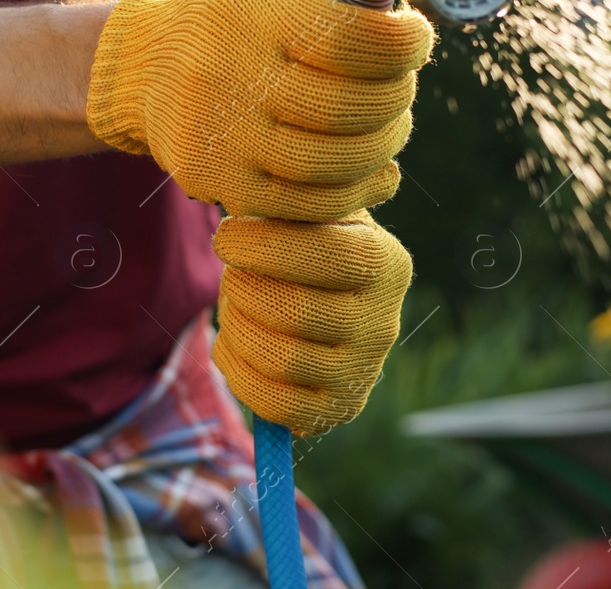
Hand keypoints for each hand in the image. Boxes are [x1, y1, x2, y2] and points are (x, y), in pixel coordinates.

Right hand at [86, 0, 434, 221]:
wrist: (145, 71)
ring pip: (336, 161)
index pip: (353, 37)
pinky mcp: (221, 182)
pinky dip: (353, 191)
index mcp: (252, 11)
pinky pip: (309, 203)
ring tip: (388, 124)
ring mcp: (224, 135)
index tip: (417, 36)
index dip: (405, 42)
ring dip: (382, 145)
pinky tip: (371, 169)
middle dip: (397, 95)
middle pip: (352, 106)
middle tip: (402, 83)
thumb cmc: (227, 12)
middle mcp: (232, 73)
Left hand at [210, 211, 411, 435]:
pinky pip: (276, 407)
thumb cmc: (304, 243)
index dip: (264, 246)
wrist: (325, 298)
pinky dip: (239, 373)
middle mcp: (383, 321)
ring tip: (234, 306)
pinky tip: (232, 343)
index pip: (326, 253)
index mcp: (385, 261)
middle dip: (244, 290)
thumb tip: (248, 200)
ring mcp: (363, 372)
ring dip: (238, 329)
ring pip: (282, 360)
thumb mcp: (309, 212)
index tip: (225, 236)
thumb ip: (289, 203)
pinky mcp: (338, 409)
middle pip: (296, 311)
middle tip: (231, 274)